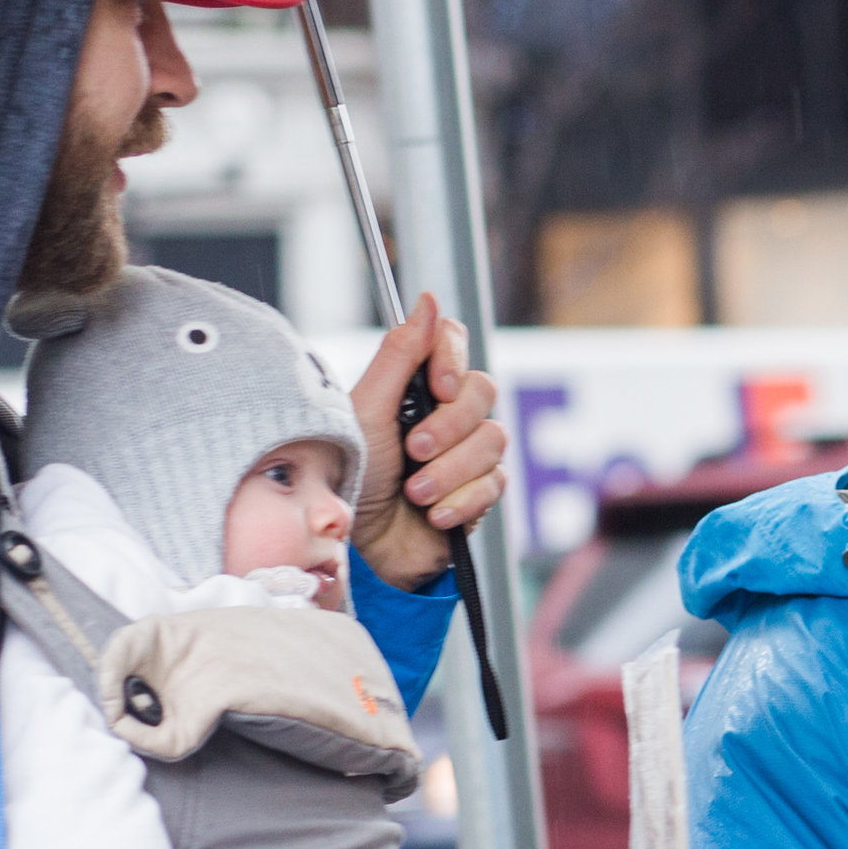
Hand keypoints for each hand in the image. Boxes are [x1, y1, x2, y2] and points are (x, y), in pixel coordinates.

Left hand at [350, 297, 509, 589]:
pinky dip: (461, 501)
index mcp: (412, 385)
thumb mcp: (366, 411)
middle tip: (413, 450)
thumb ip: (398, 354)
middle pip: (483, 390)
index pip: (452, 341)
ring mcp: (465, 452)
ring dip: (450, 471)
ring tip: (415, 492)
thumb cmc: (352, 479)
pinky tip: (434, 513)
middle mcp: (444, 412)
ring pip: (493, 440)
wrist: (362, 550)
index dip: (452, 359)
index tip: (437, 386)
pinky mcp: (480, 492)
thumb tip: (427, 299)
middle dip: (449, 426)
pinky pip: (495, 484)